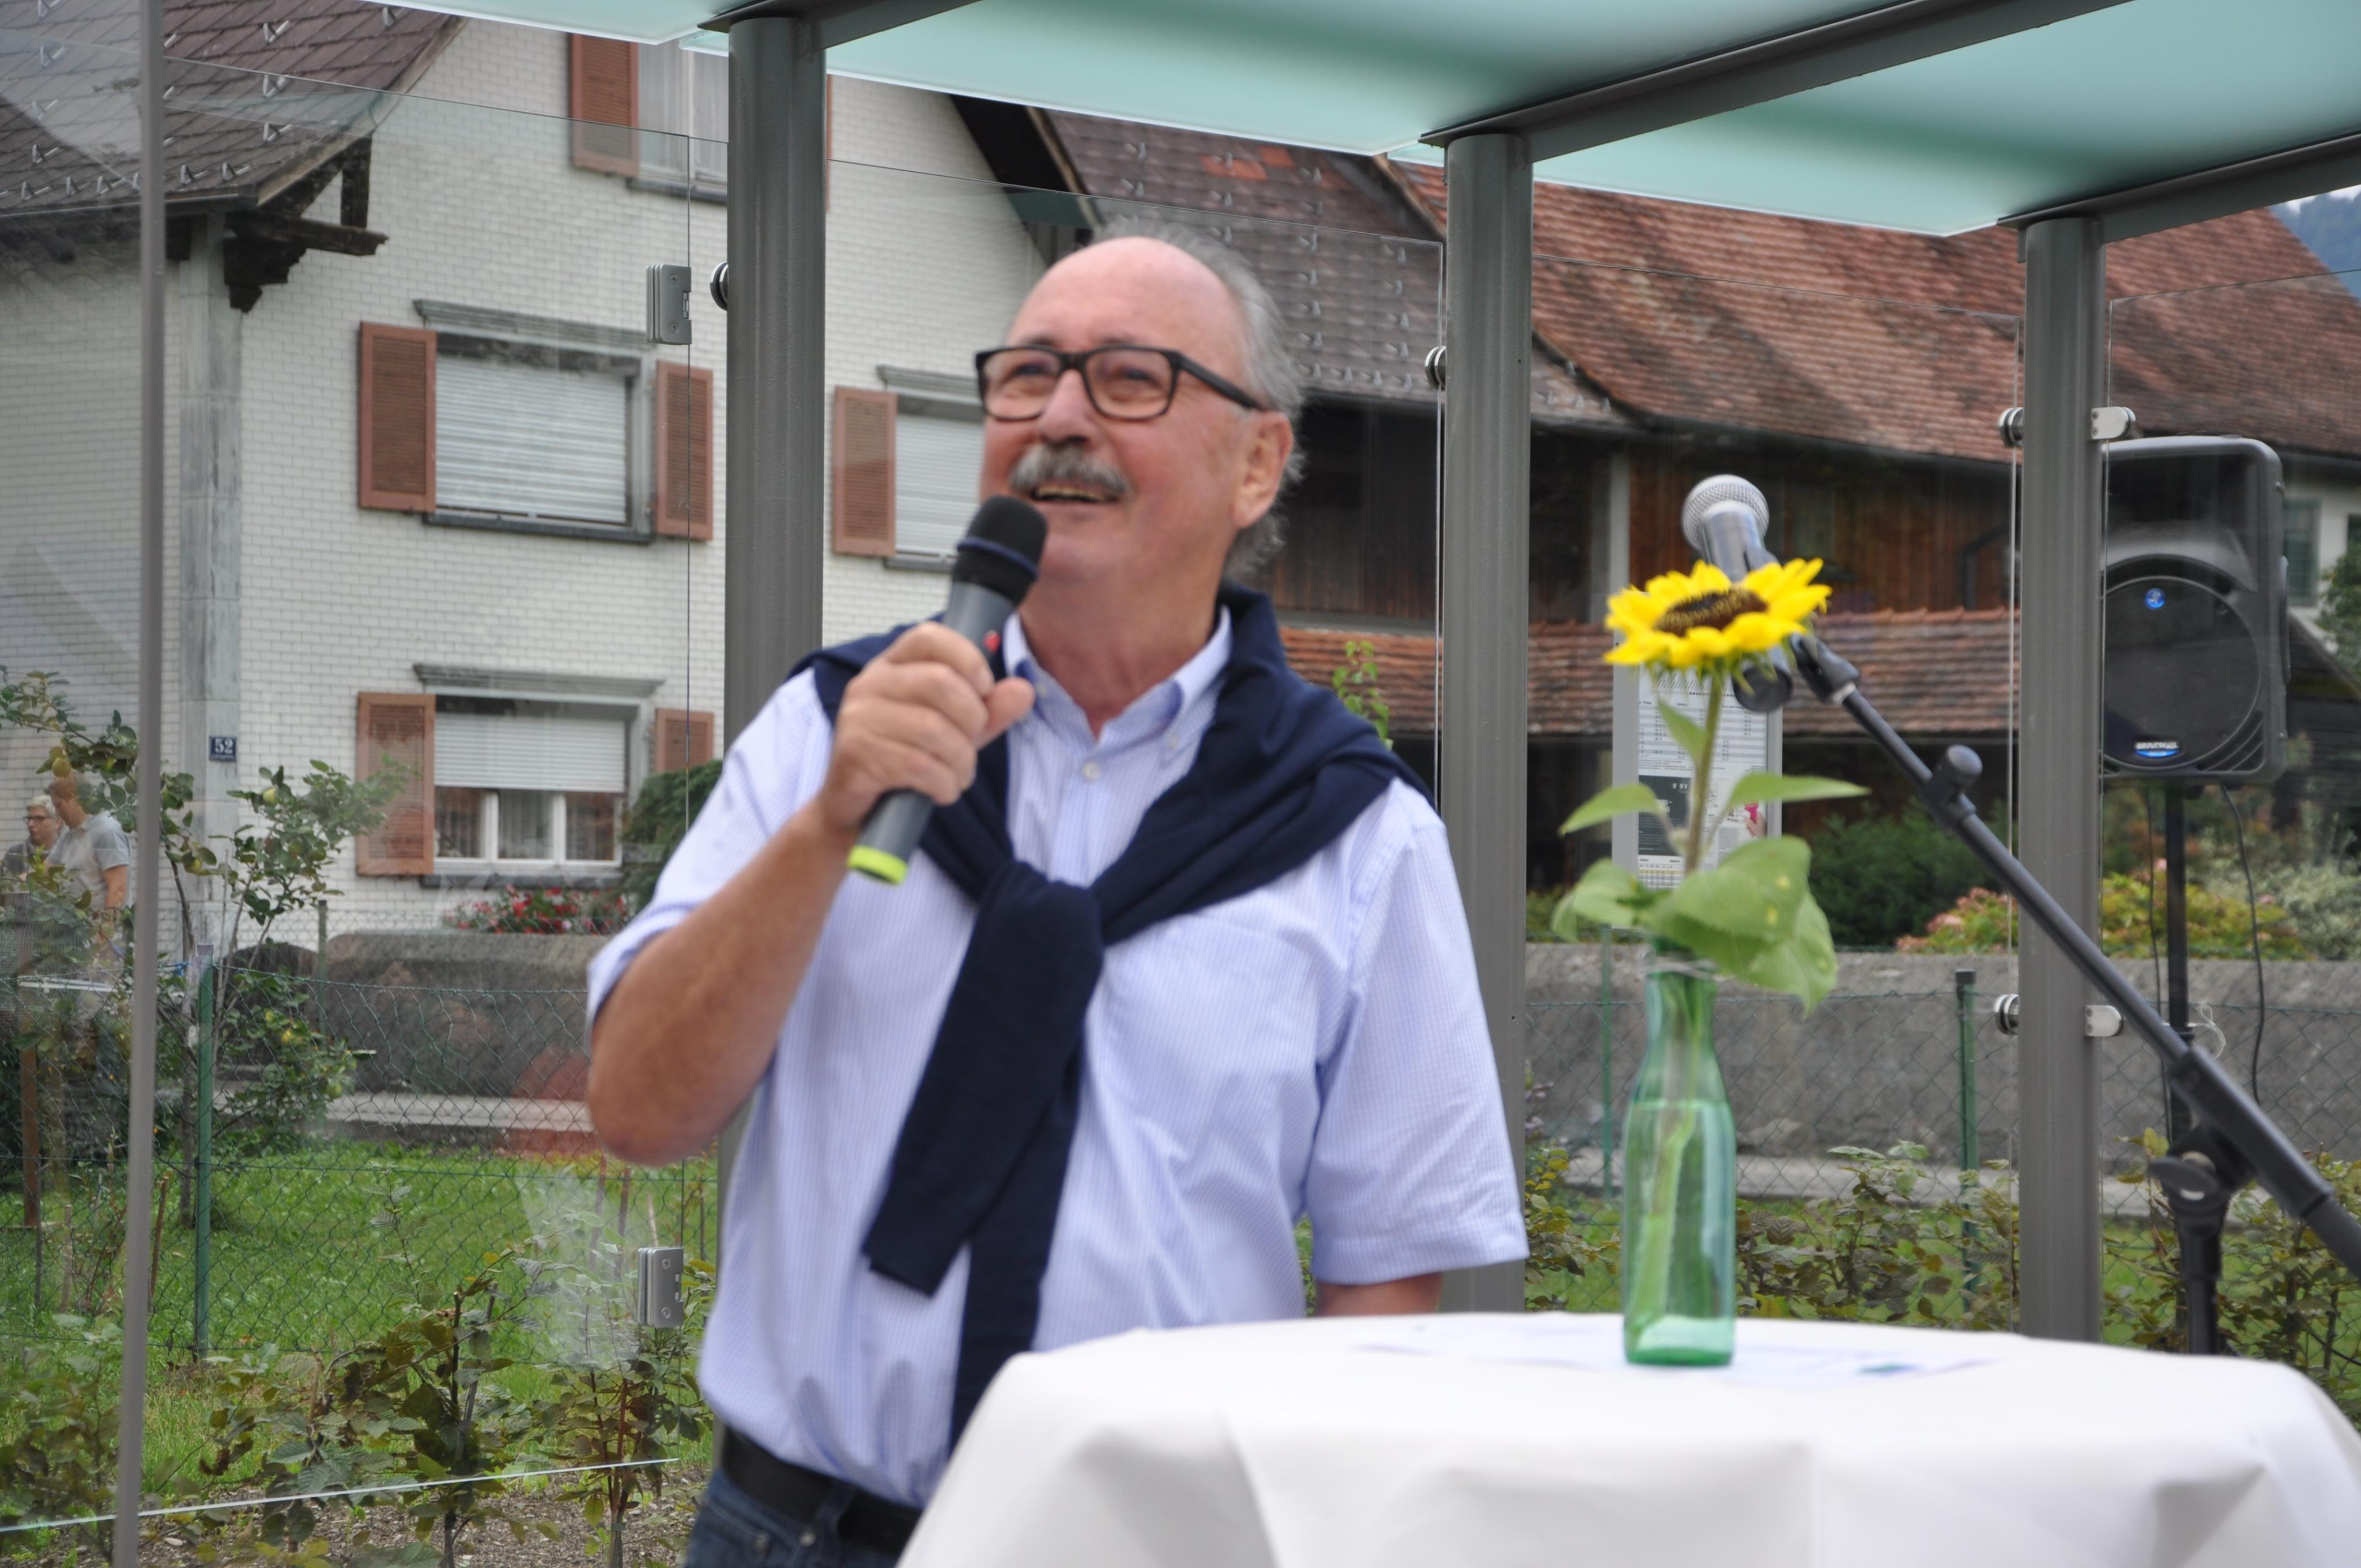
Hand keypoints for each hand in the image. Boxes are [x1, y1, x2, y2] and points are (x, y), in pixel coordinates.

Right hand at [815, 623, 1034, 837]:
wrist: (857, 812)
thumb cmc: (904, 761)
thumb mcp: (953, 731)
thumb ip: (987, 710)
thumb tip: (1024, 690)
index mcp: (891, 667)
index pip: (930, 636)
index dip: (968, 659)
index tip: (984, 690)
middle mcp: (869, 685)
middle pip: (941, 683)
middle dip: (972, 721)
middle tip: (971, 746)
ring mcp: (858, 719)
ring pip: (934, 729)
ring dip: (961, 761)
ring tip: (957, 776)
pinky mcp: (856, 755)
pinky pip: (919, 765)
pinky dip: (944, 784)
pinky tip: (941, 791)